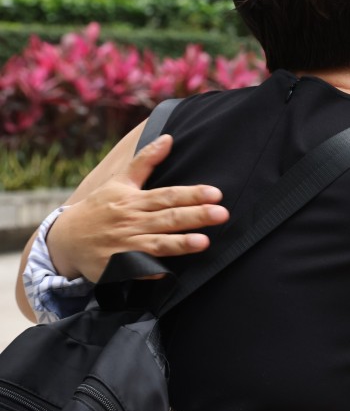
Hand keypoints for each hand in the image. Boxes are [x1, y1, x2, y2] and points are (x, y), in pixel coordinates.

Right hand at [49, 135, 228, 281]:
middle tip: (222, 214)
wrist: (65, 239)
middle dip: (196, 216)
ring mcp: (124, 245)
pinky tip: (167, 272)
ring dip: (180, 243)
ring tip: (204, 242)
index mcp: (134, 200)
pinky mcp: (115, 267)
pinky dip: (150, 270)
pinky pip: (136, 269)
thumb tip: (169, 138)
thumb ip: (146, 161)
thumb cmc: (100, 207)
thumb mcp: (120, 182)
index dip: (192, 194)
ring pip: (156, 244)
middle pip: (168, 218)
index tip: (216, 193)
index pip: (168, 195)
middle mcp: (131, 221)